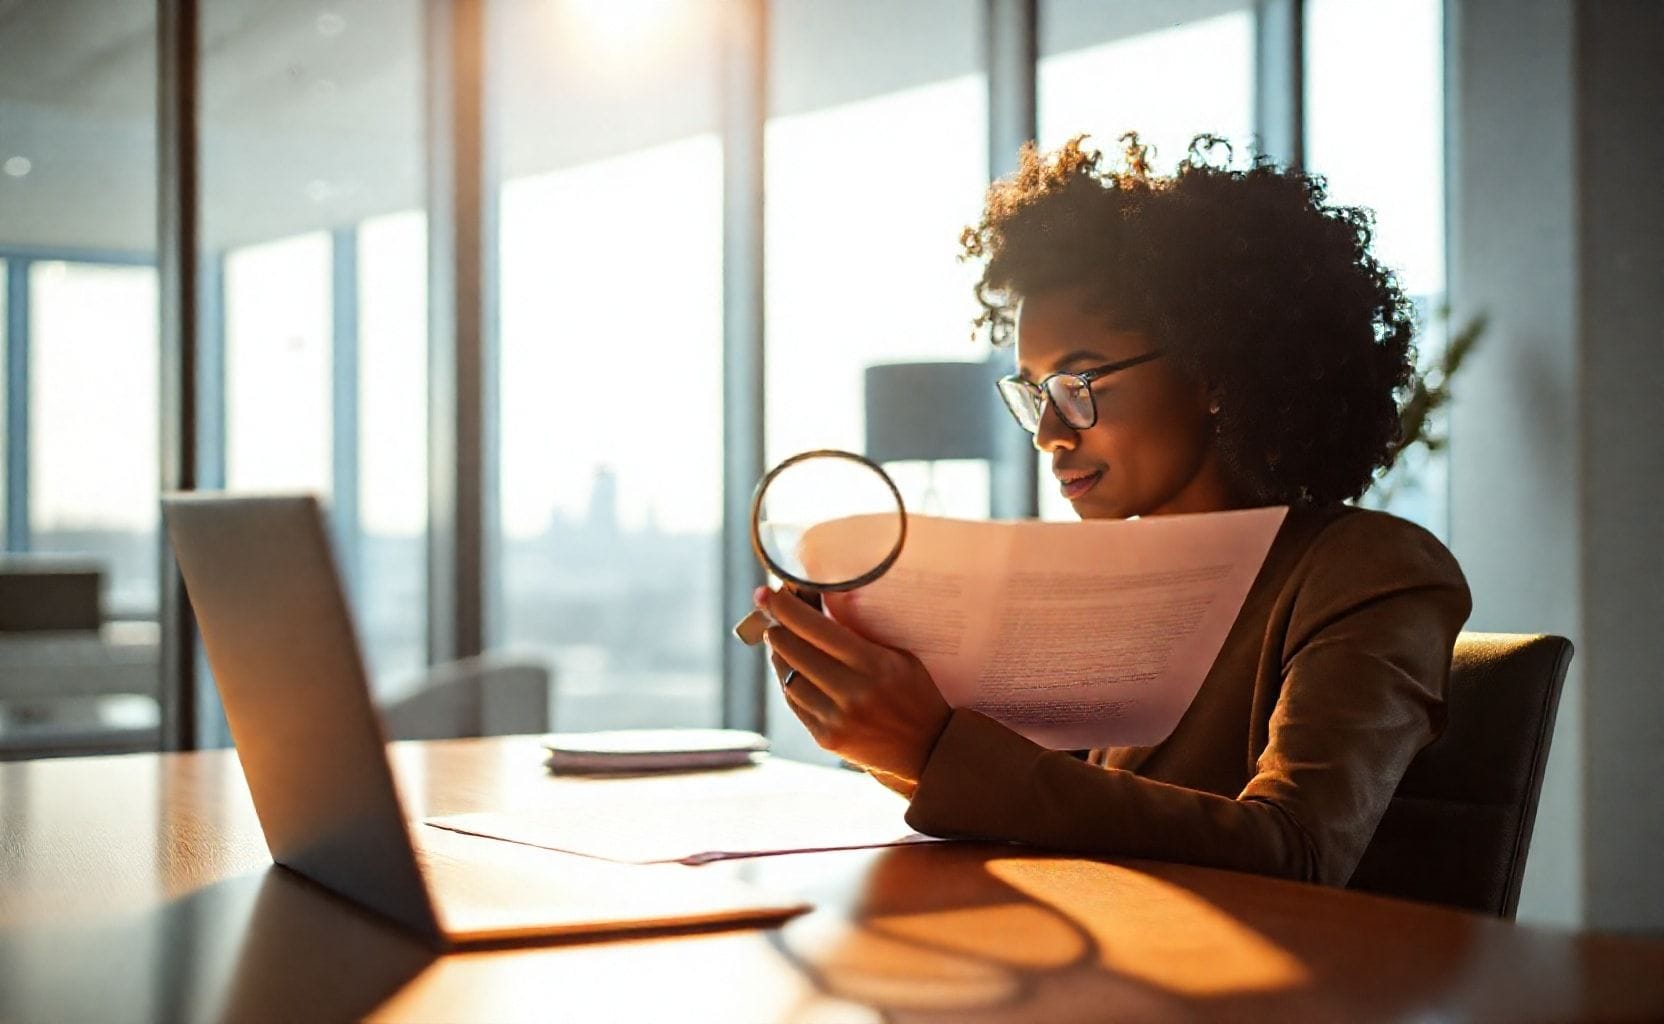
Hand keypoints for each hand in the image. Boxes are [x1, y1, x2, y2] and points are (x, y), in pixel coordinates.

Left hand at [759, 586, 952, 784]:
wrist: (929, 748)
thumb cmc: (916, 693)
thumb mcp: (899, 656)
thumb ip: (859, 636)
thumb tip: (812, 607)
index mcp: (874, 664)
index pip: (815, 628)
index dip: (786, 607)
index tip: (770, 592)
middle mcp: (852, 692)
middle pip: (794, 650)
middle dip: (776, 625)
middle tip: (772, 611)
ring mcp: (836, 719)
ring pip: (788, 677)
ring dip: (780, 654)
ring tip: (781, 639)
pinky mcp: (826, 738)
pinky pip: (794, 703)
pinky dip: (789, 681)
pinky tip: (793, 669)